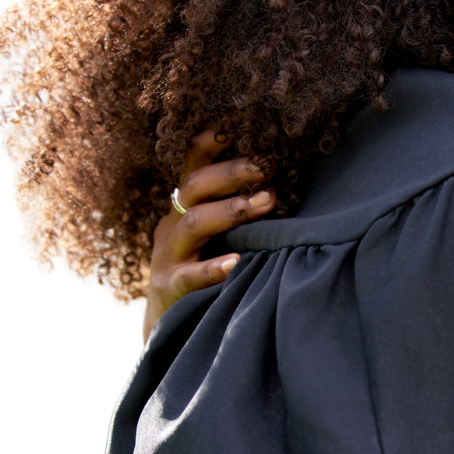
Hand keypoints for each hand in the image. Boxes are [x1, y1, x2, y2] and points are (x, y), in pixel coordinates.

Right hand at [139, 128, 275, 344]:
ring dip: (231, 209)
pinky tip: (236, 264)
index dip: (211, 141)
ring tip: (267, 201)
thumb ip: (241, 207)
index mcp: (186, 205)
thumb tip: (288, 179)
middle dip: (232, 171)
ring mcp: (167, 255)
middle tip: (269, 165)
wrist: (165, 329)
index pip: (193, 163)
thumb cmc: (204, 269)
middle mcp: (173, 224)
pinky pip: (189, 275)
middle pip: (195, 186)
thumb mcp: (217, 234)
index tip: (237, 123)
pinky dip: (212, 268)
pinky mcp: (169, 287)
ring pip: (193, 223)